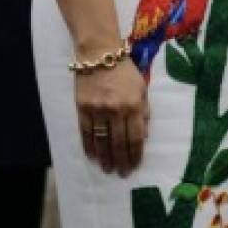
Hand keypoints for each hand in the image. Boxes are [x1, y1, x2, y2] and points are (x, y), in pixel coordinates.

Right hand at [76, 58, 148, 176]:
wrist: (99, 53)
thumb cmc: (124, 70)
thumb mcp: (141, 87)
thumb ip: (144, 110)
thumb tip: (144, 135)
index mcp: (134, 105)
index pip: (135, 138)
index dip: (135, 155)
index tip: (134, 166)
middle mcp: (116, 110)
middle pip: (119, 143)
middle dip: (121, 161)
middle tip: (121, 174)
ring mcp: (98, 110)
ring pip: (102, 142)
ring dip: (105, 158)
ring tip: (107, 169)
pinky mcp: (83, 108)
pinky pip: (86, 133)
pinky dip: (90, 147)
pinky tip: (93, 157)